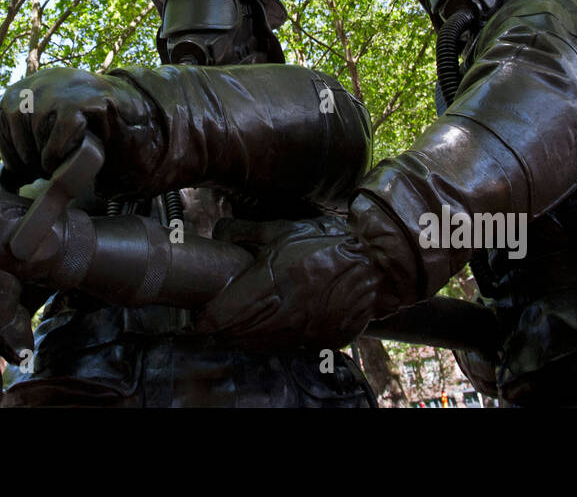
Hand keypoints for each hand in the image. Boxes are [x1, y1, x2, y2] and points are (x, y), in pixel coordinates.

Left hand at [0, 67, 158, 195]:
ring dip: (43, 154)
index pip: (3, 118)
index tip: (24, 169)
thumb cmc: (91, 131)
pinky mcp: (84, 100)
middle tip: (42, 171)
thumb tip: (7, 176)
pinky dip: (59, 152)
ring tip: (58, 164)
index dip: (11, 149)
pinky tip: (70, 157)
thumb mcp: (52, 128)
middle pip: (15, 120)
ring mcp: (63, 86)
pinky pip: (59, 131)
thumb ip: (29, 139)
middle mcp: (42, 81)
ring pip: (35, 126)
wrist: (137, 120)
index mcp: (31, 86)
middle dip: (25, 154)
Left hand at [192, 215, 388, 350]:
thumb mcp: (283, 230)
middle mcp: (285, 315)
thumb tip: (220, 232)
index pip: (221, 318)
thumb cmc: (329, 244)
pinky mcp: (319, 343)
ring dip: (245, 336)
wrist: (376, 265)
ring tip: (241, 322)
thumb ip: (246, 232)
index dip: (205, 318)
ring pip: (258, 346)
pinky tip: (272, 325)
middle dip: (222, 328)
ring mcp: (303, 333)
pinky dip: (272, 339)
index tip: (199, 314)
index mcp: (271, 285)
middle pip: (235, 336)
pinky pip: (285, 347)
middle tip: (217, 316)